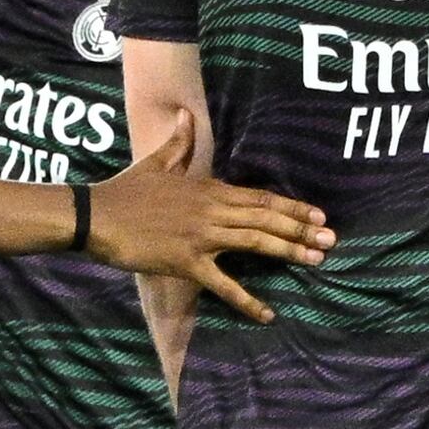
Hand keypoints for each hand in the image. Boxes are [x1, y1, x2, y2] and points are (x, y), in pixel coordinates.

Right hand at [80, 150, 330, 318]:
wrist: (96, 215)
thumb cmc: (125, 191)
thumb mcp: (155, 162)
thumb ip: (178, 142)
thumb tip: (186, 114)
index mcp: (208, 188)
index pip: (260, 197)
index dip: (292, 206)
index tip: (317, 214)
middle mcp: (212, 210)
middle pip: (266, 218)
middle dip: (302, 228)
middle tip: (331, 239)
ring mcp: (201, 236)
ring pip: (255, 242)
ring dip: (288, 251)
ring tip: (316, 260)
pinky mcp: (187, 262)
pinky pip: (223, 284)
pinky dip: (247, 300)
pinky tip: (268, 313)